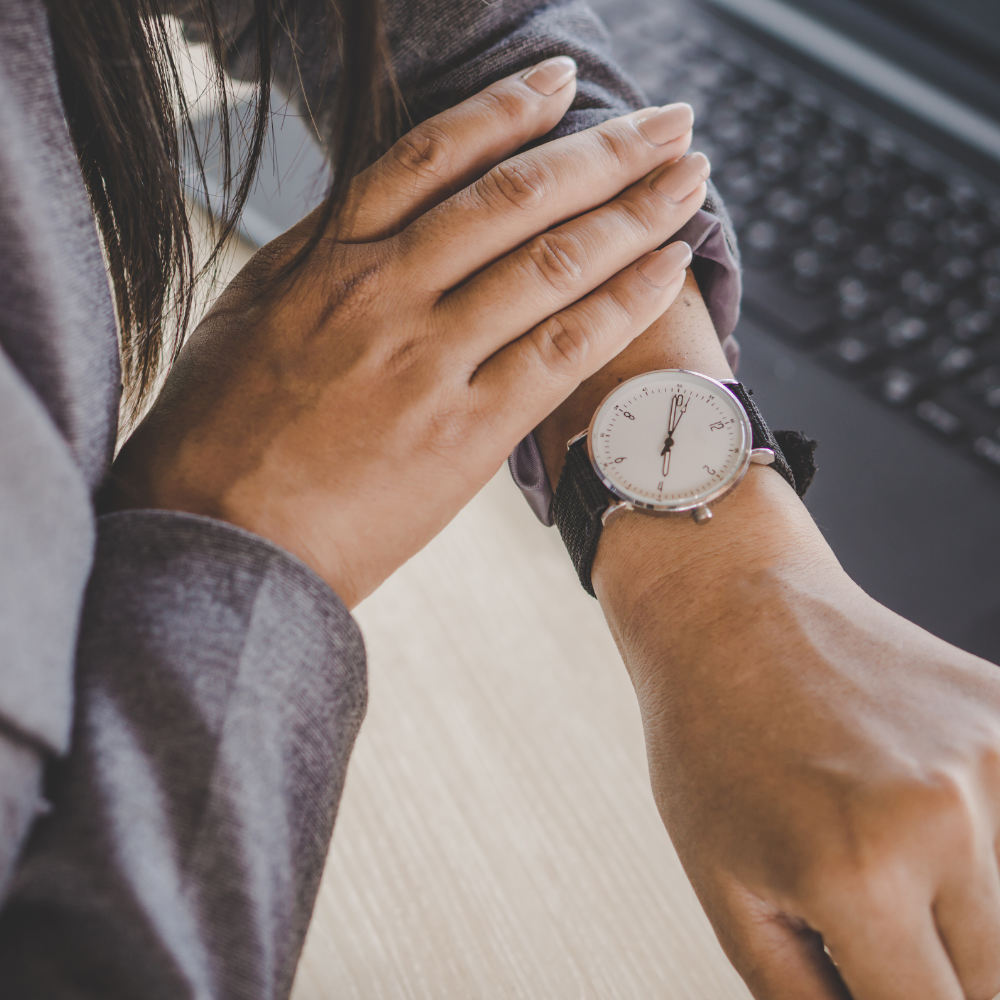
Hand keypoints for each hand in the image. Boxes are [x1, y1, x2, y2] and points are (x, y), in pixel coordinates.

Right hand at [106, 57, 709, 605]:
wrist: (217, 541)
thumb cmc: (215, 439)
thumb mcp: (245, 320)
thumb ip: (313, 262)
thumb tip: (359, 217)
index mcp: (328, 261)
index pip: (434, 157)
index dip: (508, 109)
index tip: (563, 83)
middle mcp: (386, 295)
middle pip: (516, 198)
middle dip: (605, 151)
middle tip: (669, 123)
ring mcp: (429, 361)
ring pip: (551, 263)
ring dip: (634, 213)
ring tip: (690, 179)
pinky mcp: (465, 433)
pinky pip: (561, 352)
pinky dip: (623, 304)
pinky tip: (669, 267)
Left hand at [533, 252, 999, 999]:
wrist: (728, 605)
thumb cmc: (710, 738)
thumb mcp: (727, 889)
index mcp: (854, 869)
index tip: (884, 985)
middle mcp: (940, 815)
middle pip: (990, 986)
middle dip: (932, 976)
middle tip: (868, 920)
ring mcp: (990, 760)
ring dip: (963, 916)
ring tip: (878, 849)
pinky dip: (980, 846)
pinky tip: (914, 805)